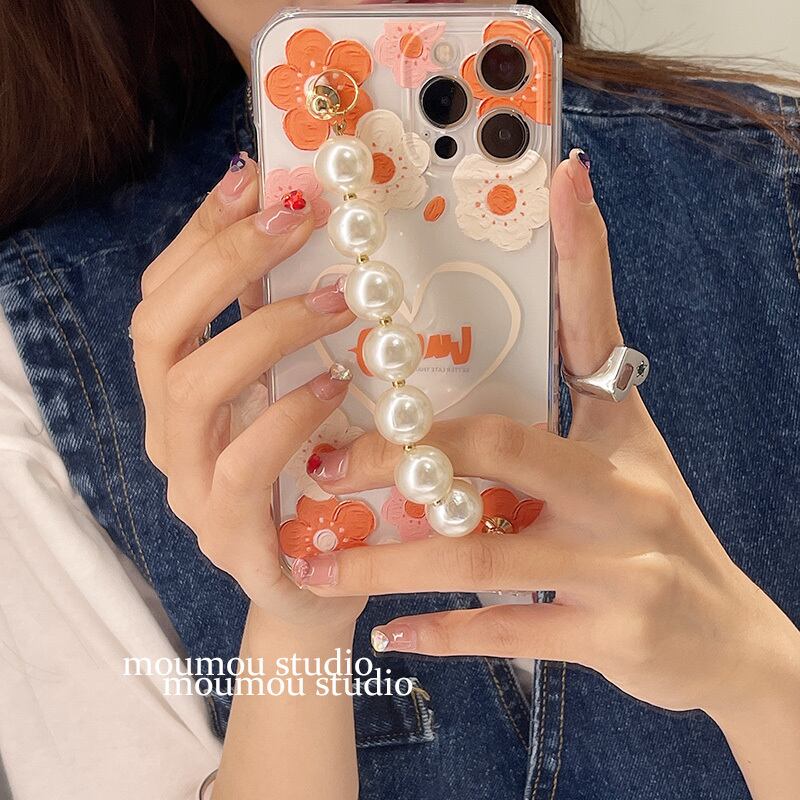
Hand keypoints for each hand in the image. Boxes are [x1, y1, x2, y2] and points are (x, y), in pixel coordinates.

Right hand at [130, 153, 363, 626]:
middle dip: (227, 261)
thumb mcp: (291, 394)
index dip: (202, 231)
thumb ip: (284, 334)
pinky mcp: (226, 533)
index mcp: (180, 389)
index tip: (255, 177)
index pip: (165, 293)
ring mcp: (189, 483)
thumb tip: (305, 242)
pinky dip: (286, 416)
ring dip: (265, 329)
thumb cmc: (307, 480)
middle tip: (299, 221)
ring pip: (190, 388)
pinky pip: (241, 465)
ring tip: (336, 300)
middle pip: (160, 327)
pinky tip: (333, 386)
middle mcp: (170, 430)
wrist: (312, 586)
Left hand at [297, 150, 799, 715]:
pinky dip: (440, 631)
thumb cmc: (658, 540)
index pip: (598, 329)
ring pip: (484, 554)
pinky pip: (508, 630)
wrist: (727, 644)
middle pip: (499, 448)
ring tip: (315, 562)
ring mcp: (622, 565)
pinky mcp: (612, 636)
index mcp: (623, 433)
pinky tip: (384, 631)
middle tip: (320, 460)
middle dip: (399, 454)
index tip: (563, 179)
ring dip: (390, 559)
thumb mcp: (623, 468)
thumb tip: (468, 403)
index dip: (585, 252)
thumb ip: (554, 433)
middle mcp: (626, 489)